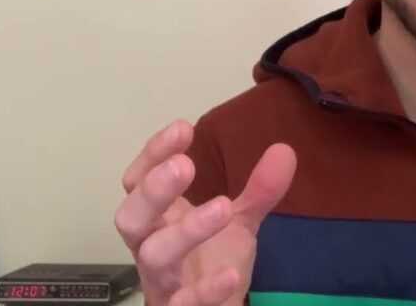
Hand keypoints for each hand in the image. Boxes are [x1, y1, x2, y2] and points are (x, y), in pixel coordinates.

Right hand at [115, 120, 296, 305]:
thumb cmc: (211, 265)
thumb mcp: (238, 223)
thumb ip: (258, 191)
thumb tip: (285, 150)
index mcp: (159, 219)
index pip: (138, 182)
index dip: (153, 155)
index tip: (183, 128)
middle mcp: (150, 247)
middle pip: (130, 217)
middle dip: (154, 190)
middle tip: (185, 165)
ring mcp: (162, 282)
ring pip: (153, 256)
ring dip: (184, 231)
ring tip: (221, 208)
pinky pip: (181, 304)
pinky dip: (204, 291)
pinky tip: (231, 274)